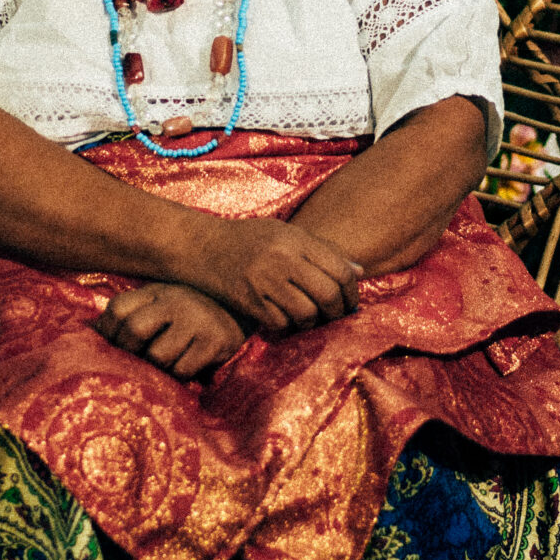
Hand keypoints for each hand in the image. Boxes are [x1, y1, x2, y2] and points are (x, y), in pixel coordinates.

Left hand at [96, 284, 246, 378]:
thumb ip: (130, 312)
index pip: (119, 307)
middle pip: (134, 329)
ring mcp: (196, 321)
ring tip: (164, 364)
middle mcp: (176, 301)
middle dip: (128, 352)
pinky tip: (185, 367)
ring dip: (156, 368)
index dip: (107, 331)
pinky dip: (178, 375)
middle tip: (134, 361)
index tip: (110, 345)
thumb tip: (87, 331)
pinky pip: (183, 369)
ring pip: (158, 356)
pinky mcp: (214, 342)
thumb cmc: (191, 309)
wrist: (243, 306)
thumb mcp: (161, 301)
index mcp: (158, 290)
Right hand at [192, 216, 361, 333]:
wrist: (200, 246)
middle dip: (338, 311)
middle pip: (328, 294)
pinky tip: (285, 319)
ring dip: (313, 321)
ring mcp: (265, 281)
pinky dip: (288, 326)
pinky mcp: (249, 301)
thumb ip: (322, 250)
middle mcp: (282, 258)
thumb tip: (359, 271)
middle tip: (336, 315)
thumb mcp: (285, 233)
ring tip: (310, 317)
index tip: (350, 301)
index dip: (352, 291)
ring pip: (307, 313)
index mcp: (296, 239)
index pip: (341, 269)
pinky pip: (281, 324)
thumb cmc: (247, 238)